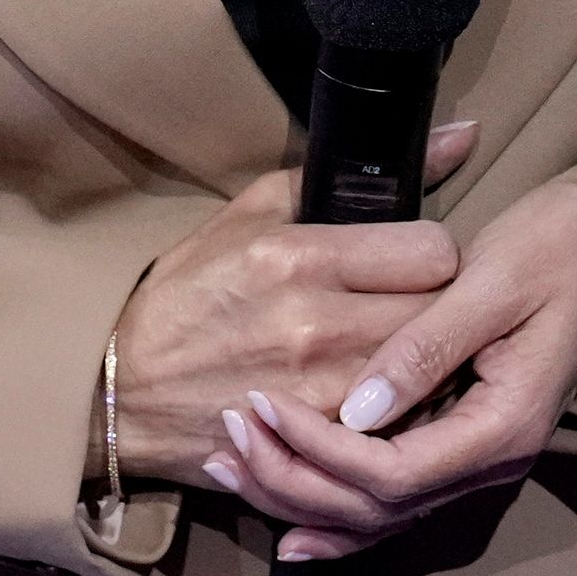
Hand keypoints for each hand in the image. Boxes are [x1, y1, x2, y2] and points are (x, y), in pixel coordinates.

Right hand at [102, 120, 480, 484]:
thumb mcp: (248, 216)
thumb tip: (457, 135)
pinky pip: (393, 419)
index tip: (415, 263)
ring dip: (421, 359)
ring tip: (397, 349)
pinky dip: (394, 407)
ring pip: (425, 369)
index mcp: (299, 255)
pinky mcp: (315, 439)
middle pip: (440, 312)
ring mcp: (318, 389)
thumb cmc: (189, 297)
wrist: (119, 394)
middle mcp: (316, 323)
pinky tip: (375, 396)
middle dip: (439, 307)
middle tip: (416, 307)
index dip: (436, 256)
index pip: (433, 252)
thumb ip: (343, 175)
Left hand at [210, 178, 576, 561]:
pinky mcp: (467, 442)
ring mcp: (482, 458)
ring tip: (235, 470)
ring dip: (305, 499)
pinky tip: (293, 521)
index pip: (394, 472)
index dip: (319, 450)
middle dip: (295, 483)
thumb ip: (426, 347)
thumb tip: (357, 409)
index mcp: (504, 424)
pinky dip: (340, 509)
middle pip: (379, 508)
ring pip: (381, 514)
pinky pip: (396, 498)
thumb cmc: (558, 247)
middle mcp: (495, 459)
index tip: (263, 406)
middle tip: (229, 440)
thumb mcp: (492, 282)